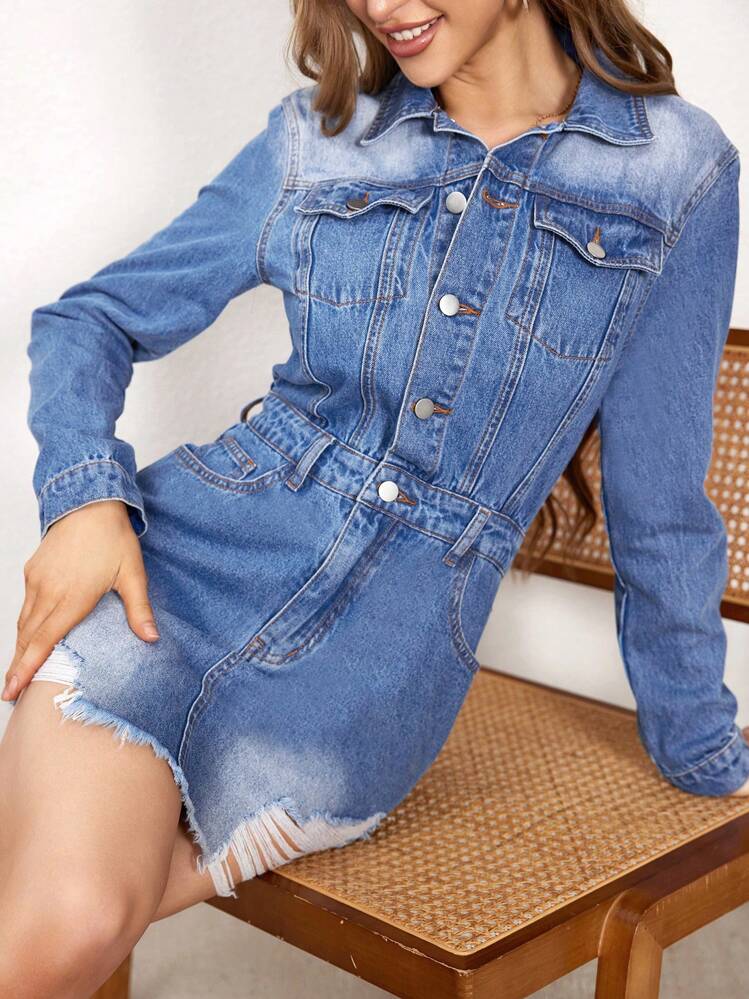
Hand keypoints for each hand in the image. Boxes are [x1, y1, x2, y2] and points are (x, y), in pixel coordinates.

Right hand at [2, 500, 158, 700]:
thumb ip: (138, 609)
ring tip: (15, 672)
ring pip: (24, 622)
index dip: (27, 668)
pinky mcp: (32, 570)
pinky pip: (25, 604)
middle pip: (27, 637)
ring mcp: (37, 580)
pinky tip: (27, 637)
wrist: (90, 502)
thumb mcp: (133, 574)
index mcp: (72, 597)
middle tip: (10, 693)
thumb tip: (151, 638)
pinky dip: (23, 625)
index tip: (13, 690)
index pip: (44, 640)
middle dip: (17, 667)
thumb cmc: (114, 538)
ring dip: (19, 648)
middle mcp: (48, 591)